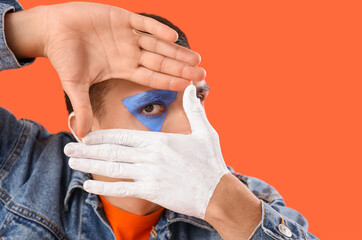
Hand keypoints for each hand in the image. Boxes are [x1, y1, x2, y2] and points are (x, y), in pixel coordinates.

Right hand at [5, 2, 204, 137]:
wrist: (51, 30)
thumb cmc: (64, 57)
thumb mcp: (74, 85)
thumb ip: (82, 108)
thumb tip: (81, 137)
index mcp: (124, 68)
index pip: (152, 77)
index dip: (170, 82)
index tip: (189, 87)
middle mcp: (131, 53)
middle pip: (162, 62)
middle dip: (181, 68)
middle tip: (202, 74)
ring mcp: (128, 35)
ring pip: (158, 45)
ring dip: (177, 51)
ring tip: (196, 58)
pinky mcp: (122, 17)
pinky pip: (144, 24)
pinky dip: (157, 29)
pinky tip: (172, 37)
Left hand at [64, 84, 228, 218]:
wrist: (218, 192)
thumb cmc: (211, 162)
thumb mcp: (205, 132)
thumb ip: (195, 109)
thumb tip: (192, 88)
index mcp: (160, 141)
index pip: (123, 136)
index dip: (101, 135)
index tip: (85, 134)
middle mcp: (150, 157)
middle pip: (112, 151)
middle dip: (87, 149)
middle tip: (68, 147)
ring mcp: (149, 175)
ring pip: (112, 168)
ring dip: (89, 165)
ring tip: (72, 161)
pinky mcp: (151, 192)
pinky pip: (121, 189)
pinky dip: (103, 188)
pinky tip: (87, 185)